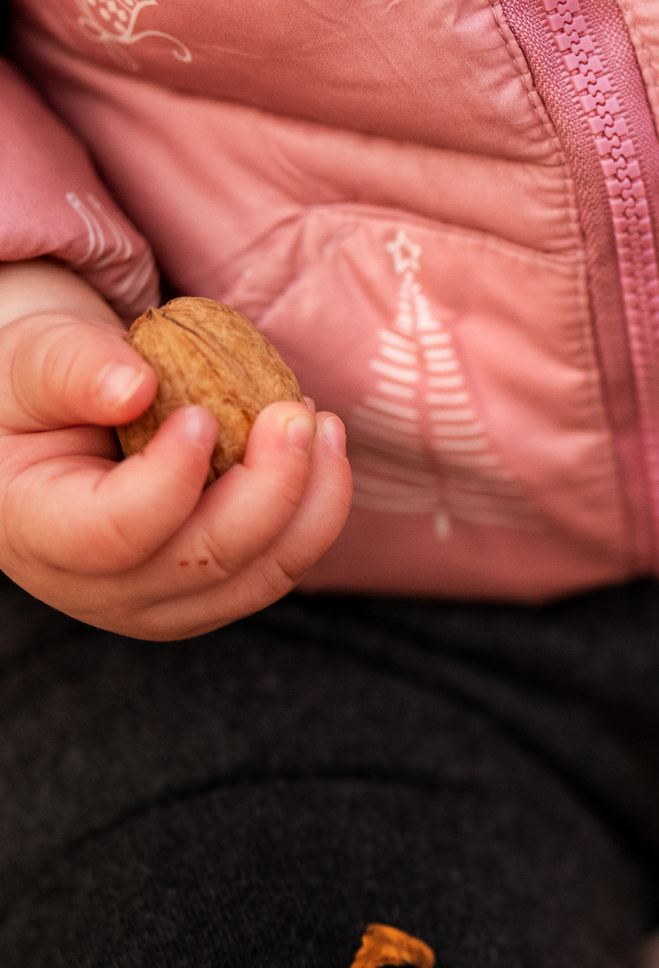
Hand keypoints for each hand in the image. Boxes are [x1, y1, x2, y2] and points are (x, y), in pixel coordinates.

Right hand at [0, 260, 350, 639]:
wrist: (59, 433)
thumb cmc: (35, 393)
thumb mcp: (28, 364)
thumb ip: (68, 369)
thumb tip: (134, 387)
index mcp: (38, 533)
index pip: (113, 534)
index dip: (169, 480)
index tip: (201, 414)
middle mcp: (101, 590)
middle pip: (207, 561)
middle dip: (270, 485)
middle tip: (294, 409)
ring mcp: (166, 604)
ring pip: (264, 574)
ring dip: (311, 499)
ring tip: (320, 422)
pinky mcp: (217, 594)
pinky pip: (283, 565)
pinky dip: (316, 508)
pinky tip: (320, 444)